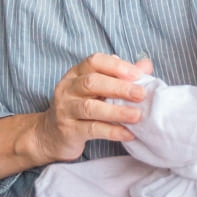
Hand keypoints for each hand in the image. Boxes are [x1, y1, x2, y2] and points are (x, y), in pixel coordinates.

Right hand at [31, 53, 153, 163]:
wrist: (50, 135)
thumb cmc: (80, 108)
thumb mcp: (98, 90)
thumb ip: (120, 77)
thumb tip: (146, 65)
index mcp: (76, 73)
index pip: (95, 61)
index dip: (117, 66)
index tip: (138, 75)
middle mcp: (67, 88)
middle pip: (92, 83)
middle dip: (119, 87)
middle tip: (141, 94)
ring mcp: (65, 110)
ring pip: (90, 107)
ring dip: (117, 111)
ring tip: (137, 115)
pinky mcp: (68, 131)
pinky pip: (92, 129)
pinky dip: (112, 131)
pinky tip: (128, 133)